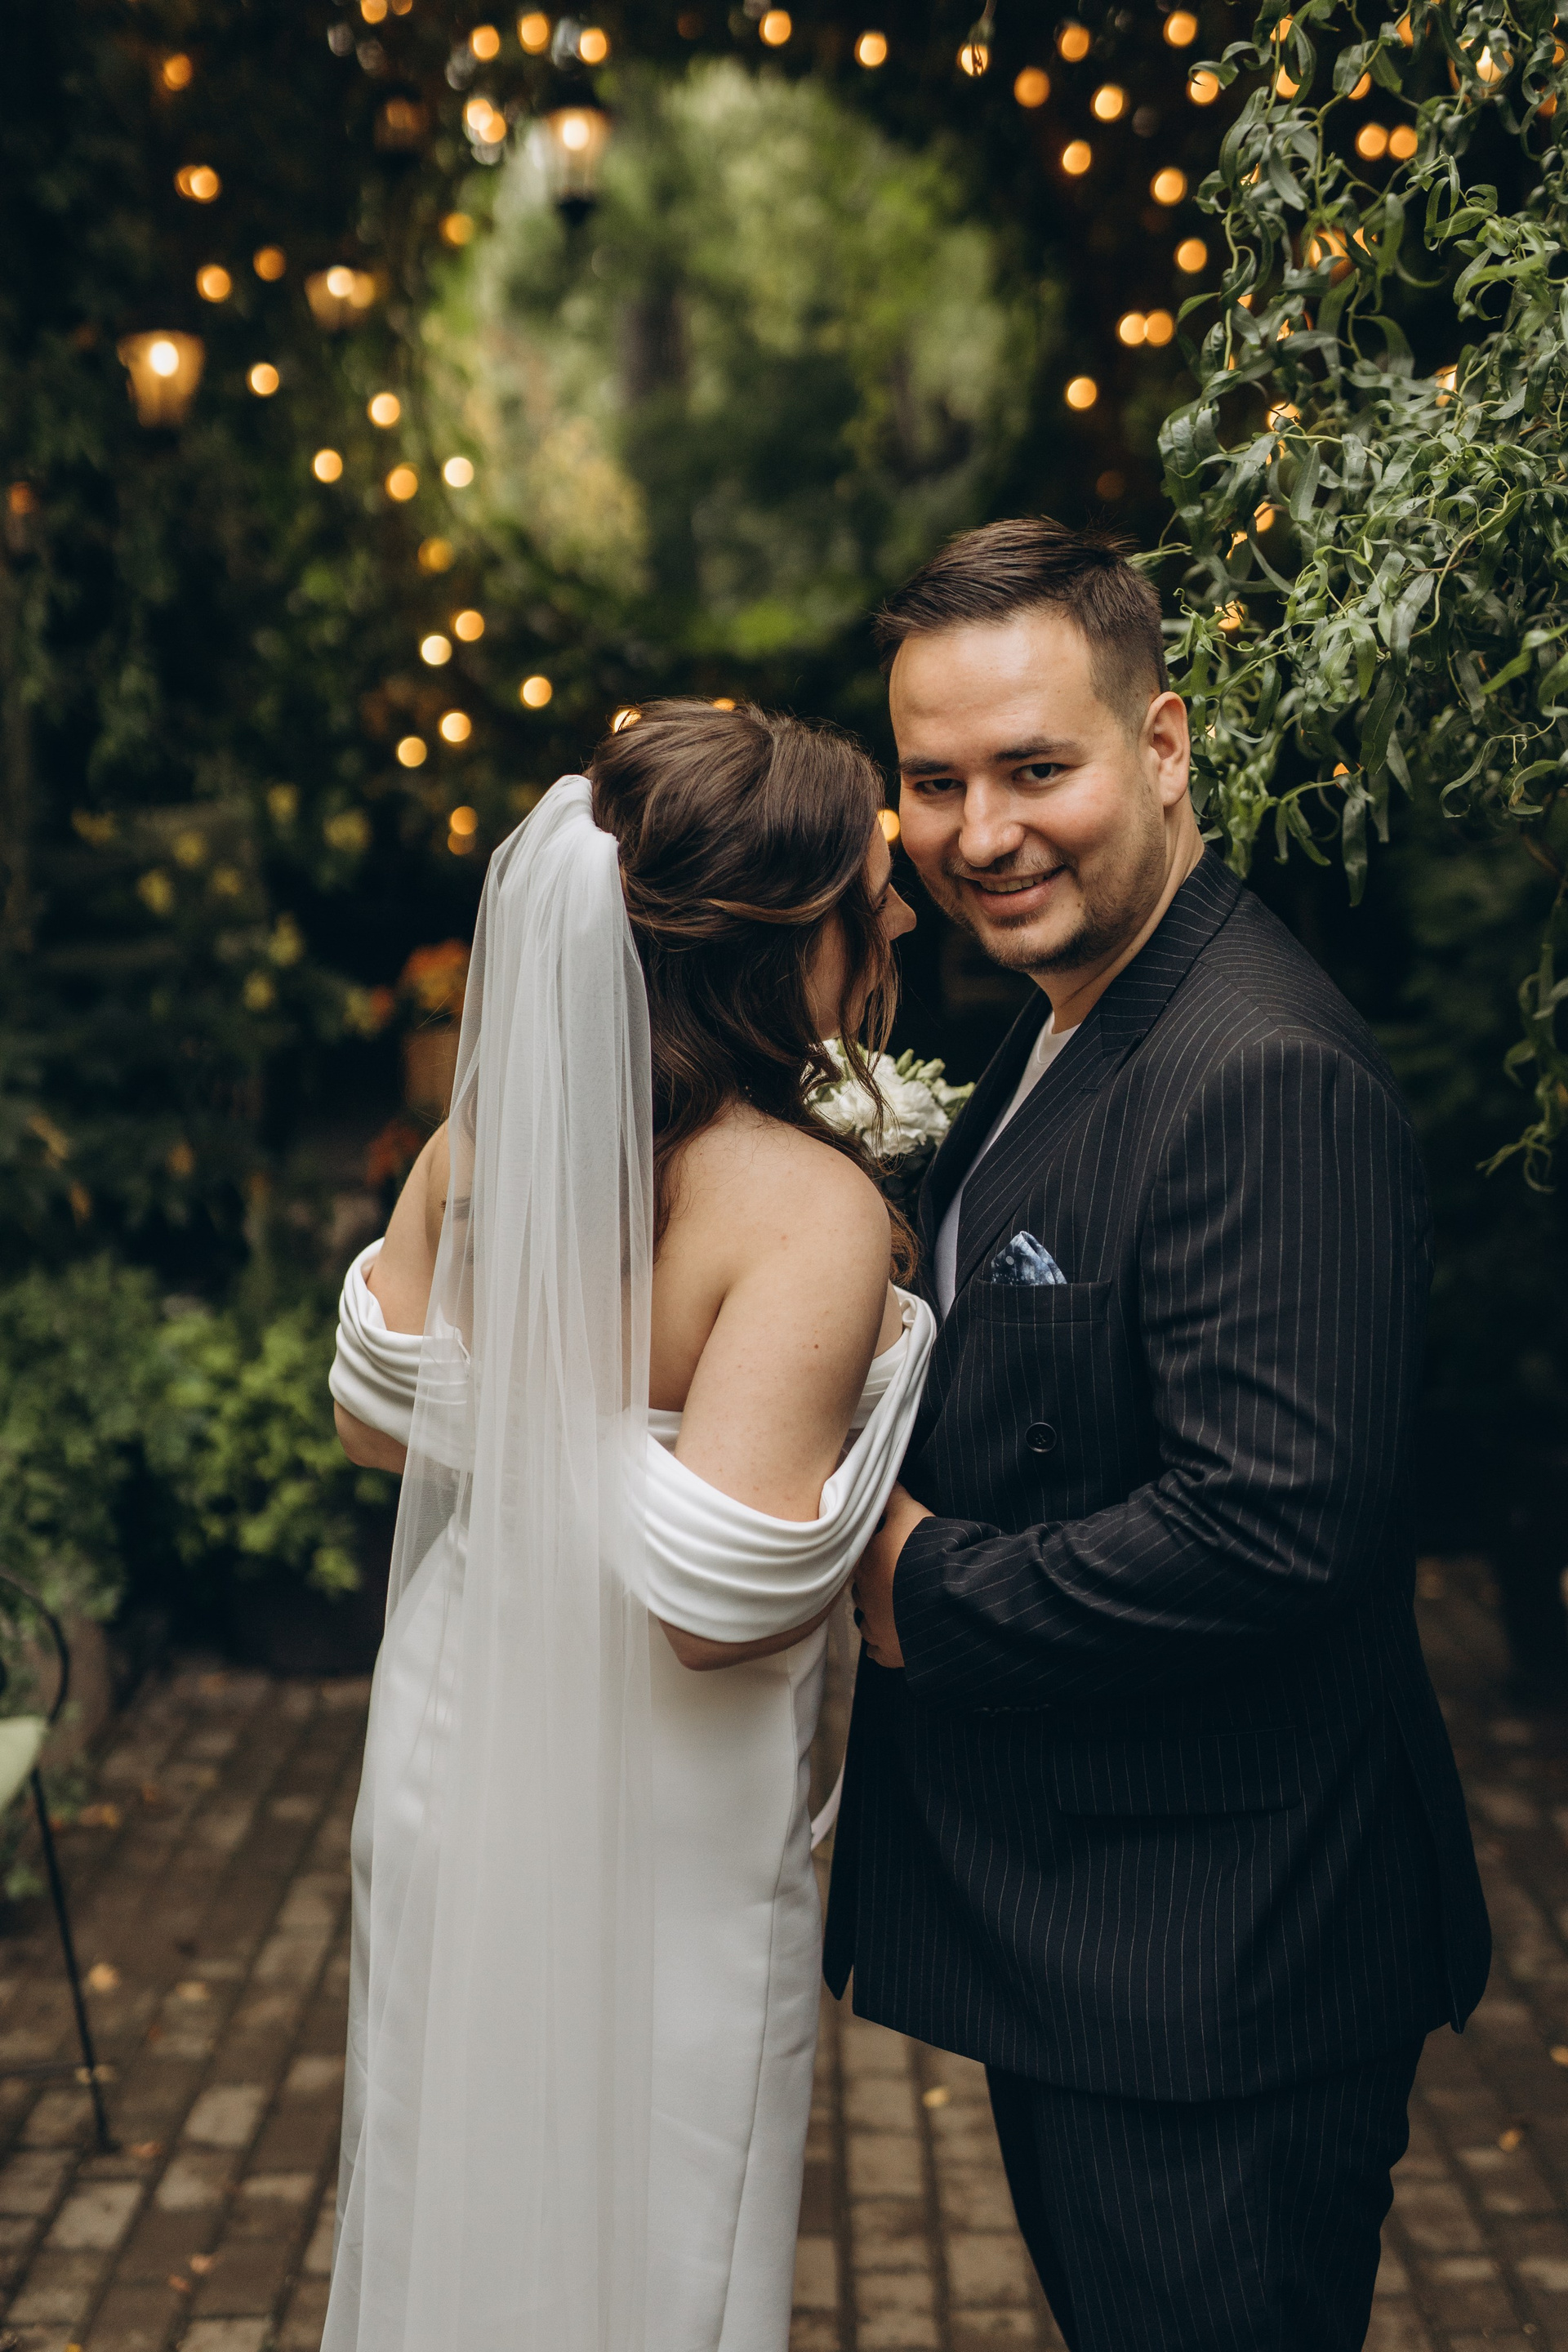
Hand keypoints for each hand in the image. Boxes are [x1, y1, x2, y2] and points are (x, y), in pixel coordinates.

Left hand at [850, 1484, 931, 1669]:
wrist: (948, 1600)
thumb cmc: (928, 1551)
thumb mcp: (911, 1512)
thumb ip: (893, 1496)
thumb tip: (882, 1478)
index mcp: (863, 1562)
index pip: (853, 1555)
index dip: (867, 1551)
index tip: (878, 1548)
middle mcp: (862, 1596)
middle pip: (858, 1587)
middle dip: (870, 1581)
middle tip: (888, 1574)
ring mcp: (875, 1626)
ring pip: (863, 1619)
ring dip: (874, 1612)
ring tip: (891, 1604)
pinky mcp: (890, 1652)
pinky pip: (877, 1651)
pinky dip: (882, 1644)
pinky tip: (892, 1636)